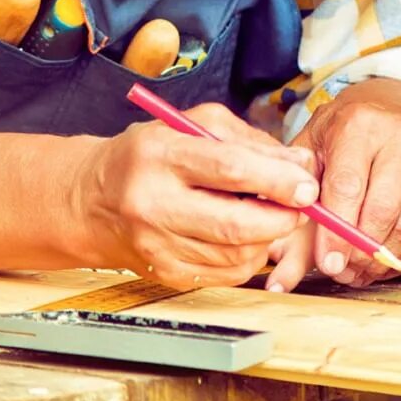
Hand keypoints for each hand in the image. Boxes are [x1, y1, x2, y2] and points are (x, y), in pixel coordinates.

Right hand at [82, 104, 317, 290]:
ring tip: (269, 215)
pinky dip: (248, 257)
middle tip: (301, 206)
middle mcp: (154, 204)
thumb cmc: (149, 156)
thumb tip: (299, 164)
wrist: (94, 201)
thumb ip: (248, 140)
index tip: (307, 185)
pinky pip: (226, 274)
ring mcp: (157, 246)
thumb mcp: (190, 126)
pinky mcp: (166, 274)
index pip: (230, 170)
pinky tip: (244, 237)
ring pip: (236, 254)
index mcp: (160, 156)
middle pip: (235, 224)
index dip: (277, 180)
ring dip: (268, 238)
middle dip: (282, 218)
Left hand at [266, 79, 400, 289]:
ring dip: (381, 259)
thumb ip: (297, 203)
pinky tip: (382, 262)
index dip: (337, 232)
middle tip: (341, 271)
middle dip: (359, 251)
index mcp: (358, 125)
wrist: (393, 109)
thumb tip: (283, 266)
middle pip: (383, 210)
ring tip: (357, 269)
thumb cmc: (342, 136)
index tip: (328, 264)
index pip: (348, 186)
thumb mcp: (312, 152)